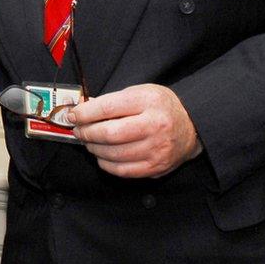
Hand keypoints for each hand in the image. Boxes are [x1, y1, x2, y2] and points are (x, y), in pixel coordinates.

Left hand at [67, 84, 201, 178]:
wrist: (191, 127)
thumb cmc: (160, 107)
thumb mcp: (140, 92)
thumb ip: (113, 101)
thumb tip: (83, 111)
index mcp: (149, 101)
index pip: (109, 108)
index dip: (85, 113)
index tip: (73, 115)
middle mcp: (155, 126)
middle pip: (110, 133)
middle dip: (87, 133)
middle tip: (78, 131)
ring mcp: (156, 149)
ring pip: (114, 154)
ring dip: (94, 148)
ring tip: (89, 142)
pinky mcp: (155, 167)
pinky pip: (122, 170)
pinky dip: (106, 163)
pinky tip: (102, 155)